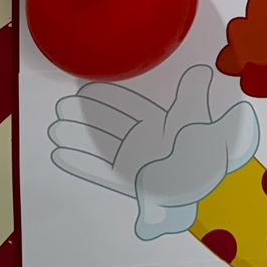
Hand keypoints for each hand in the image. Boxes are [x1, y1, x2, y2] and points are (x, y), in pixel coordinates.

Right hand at [48, 65, 258, 239]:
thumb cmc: (210, 158)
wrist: (211, 195)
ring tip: (54, 129)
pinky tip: (61, 155)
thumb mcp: (203, 124)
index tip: (86, 87)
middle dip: (84, 116)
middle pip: (108, 124)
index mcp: (160, 124)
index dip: (107, 97)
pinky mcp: (130, 183)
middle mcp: (145, 141)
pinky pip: (99, 171)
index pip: (127, 106)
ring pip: (99, 145)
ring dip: (76, 137)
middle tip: (59, 106)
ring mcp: (135, 162)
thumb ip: (195, 99)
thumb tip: (202, 72)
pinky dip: (79, 162)